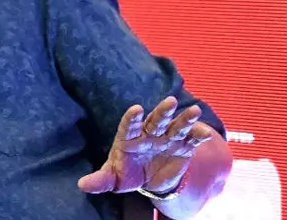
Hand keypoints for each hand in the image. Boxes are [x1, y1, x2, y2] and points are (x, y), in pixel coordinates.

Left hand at [77, 96, 212, 195]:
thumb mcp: (114, 178)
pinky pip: (191, 139)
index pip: (130, 125)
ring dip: (185, 118)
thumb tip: (82, 185)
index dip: (132, 117)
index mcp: (130, 138)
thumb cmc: (127, 173)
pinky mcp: (183, 146)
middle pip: (156, 120)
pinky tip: (205, 134)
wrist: (149, 179)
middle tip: (169, 101)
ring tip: (194, 111)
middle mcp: (150, 133)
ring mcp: (167, 138)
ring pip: (176, 125)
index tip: (136, 108)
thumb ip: (100, 180)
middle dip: (162, 111)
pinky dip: (198, 135)